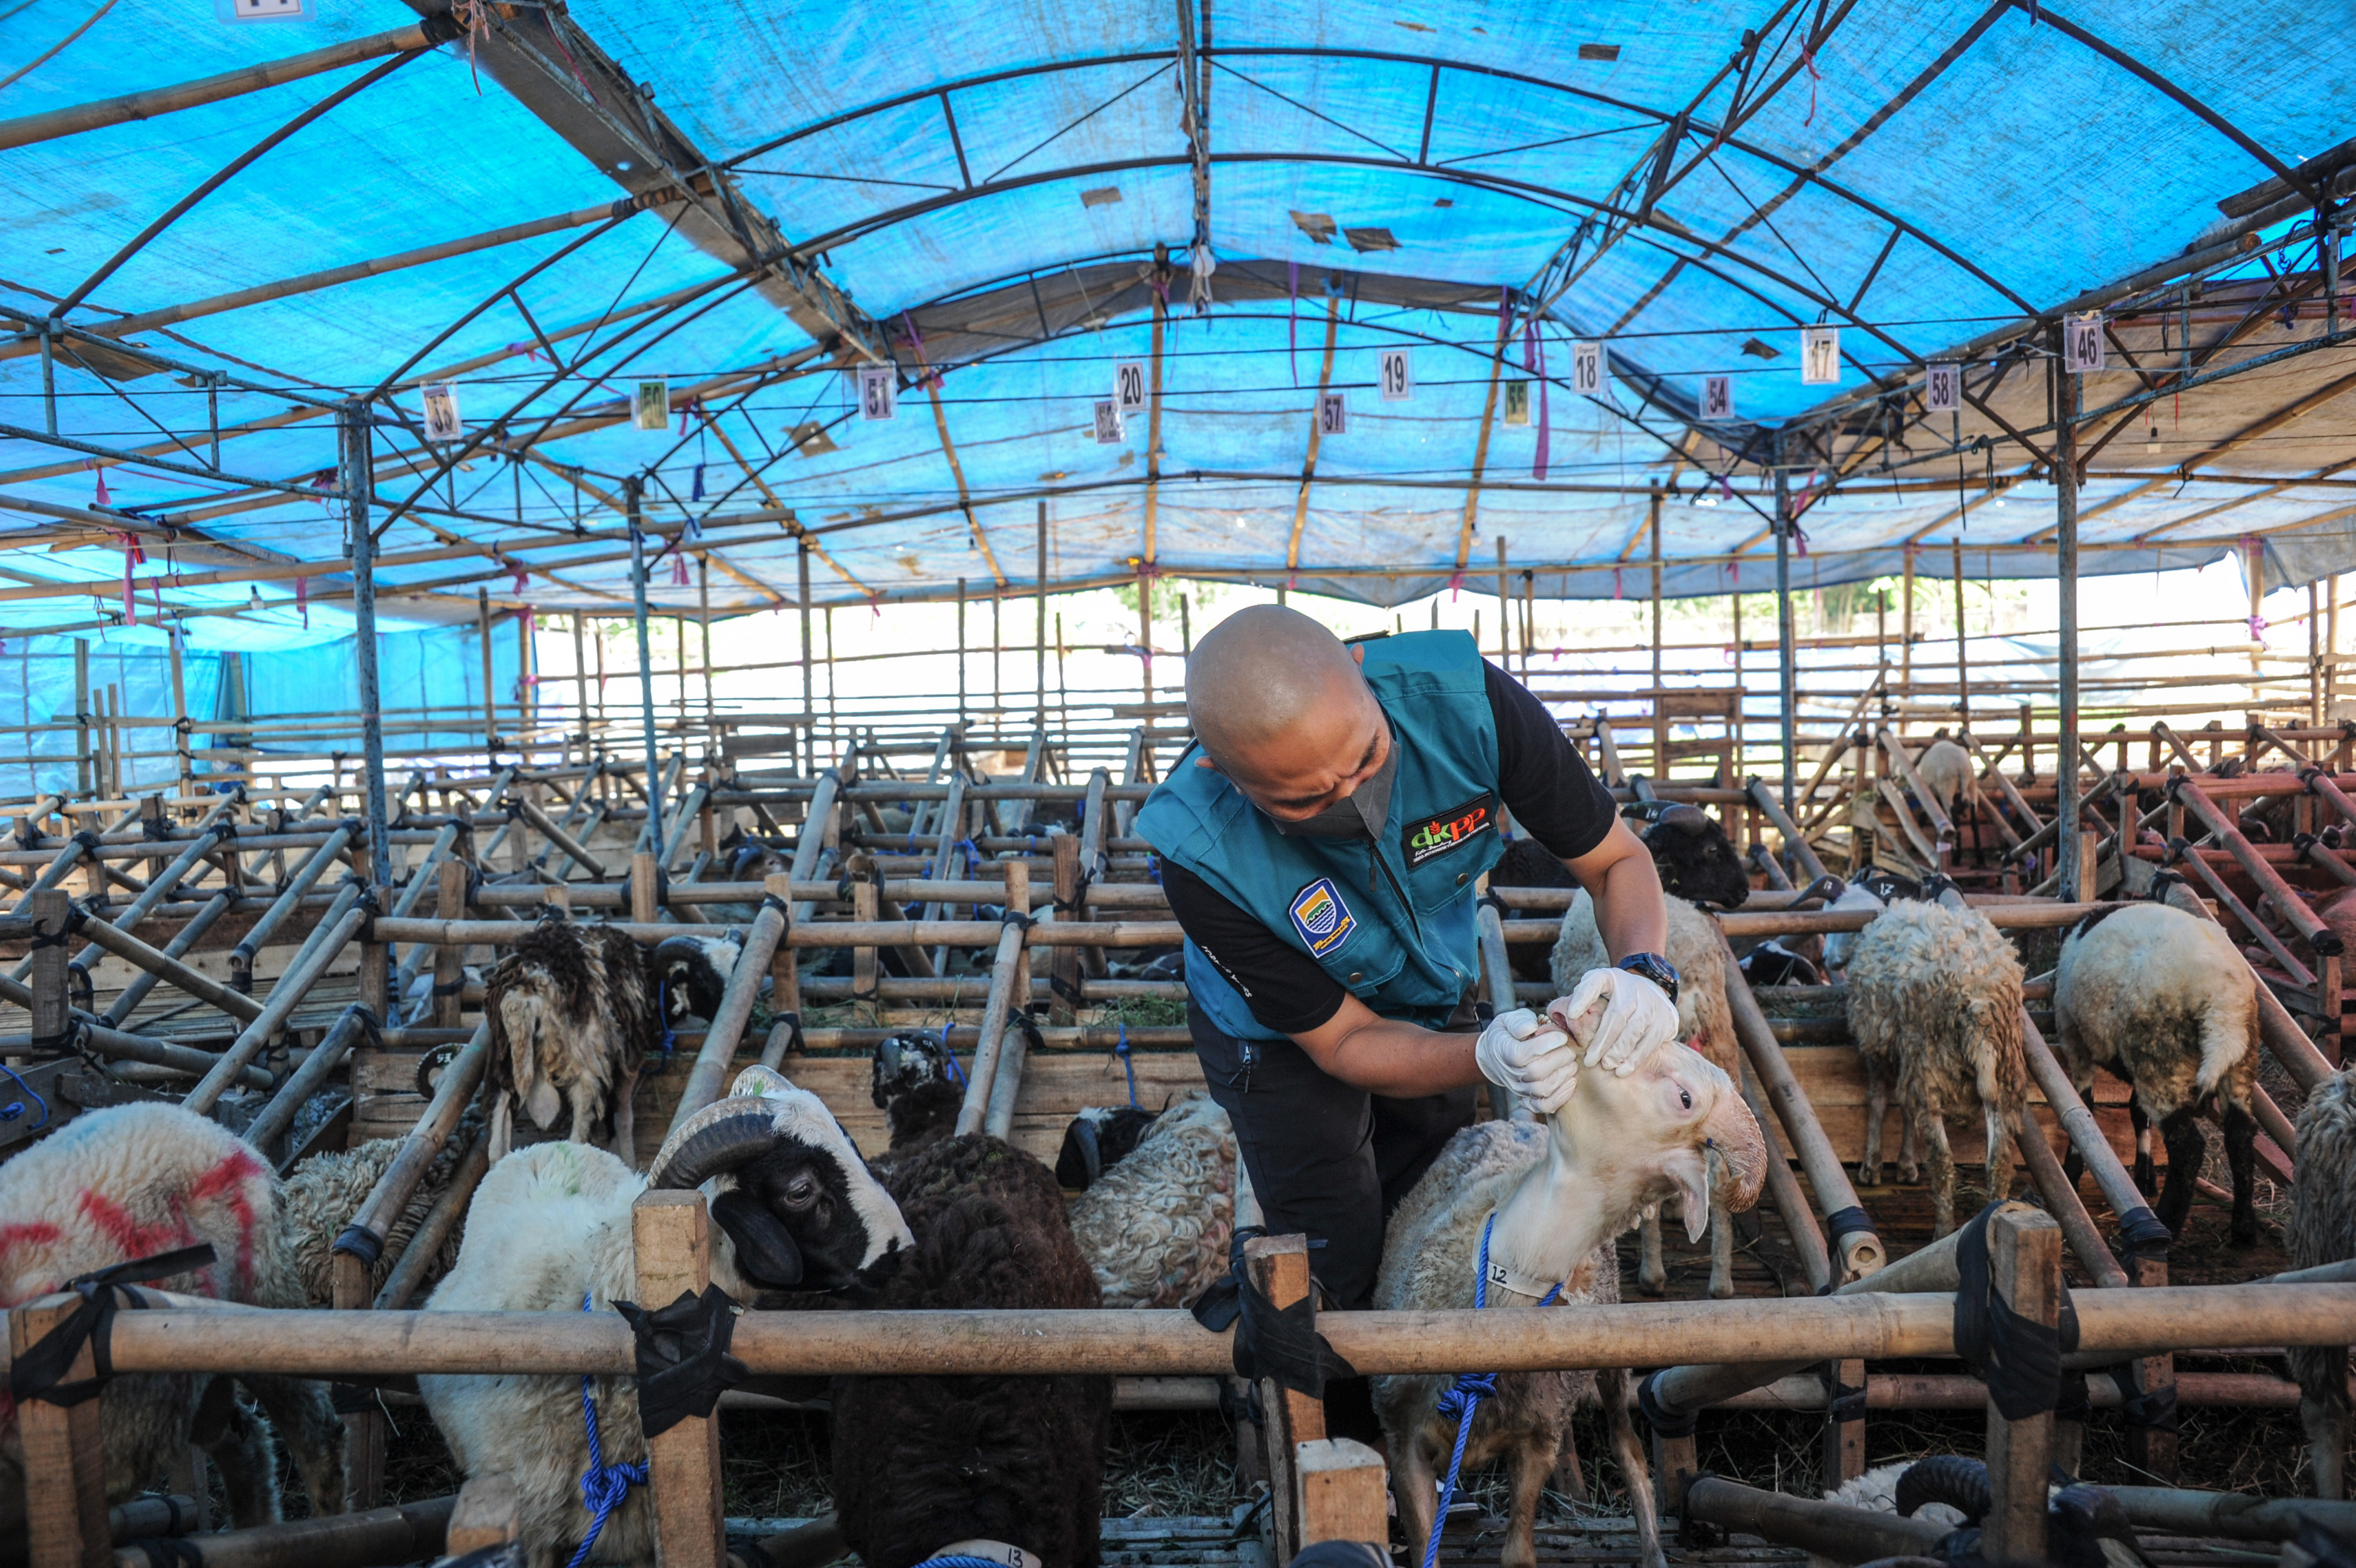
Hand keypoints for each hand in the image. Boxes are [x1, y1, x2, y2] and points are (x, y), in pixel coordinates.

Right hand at [1474, 1008, 1580, 1114]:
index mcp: (1504, 1051)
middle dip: (1559, 1060)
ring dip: (1562, 1077)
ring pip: (1541, 1090)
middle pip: (1535, 1072)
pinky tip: (1571, 1084)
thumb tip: (1531, 1028)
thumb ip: (1519, 1022)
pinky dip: (1559, 1098)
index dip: (1545, 1045)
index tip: (1561, 1036)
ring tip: (1572, 1064)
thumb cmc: (1508, 1033)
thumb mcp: (1508, 1020)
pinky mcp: (1527, 1098)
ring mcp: (1519, 1088)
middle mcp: (1511, 1073)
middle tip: (1571, 1050)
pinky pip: (1543, 1106)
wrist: (1495, 1054)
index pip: (1523, 1054)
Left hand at [1548, 968, 1679, 1074]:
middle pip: (1618, 1014)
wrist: (1649, 989)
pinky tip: (1623, 1068)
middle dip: (1602, 1040)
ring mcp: (1653, 1002)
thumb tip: (1560, 1015)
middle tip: (1590, 1061)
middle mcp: (1633, 986)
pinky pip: (1651, 1040)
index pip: (1595, 982)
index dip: (1582, 997)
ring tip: (1607, 1065)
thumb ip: (1578, 1001)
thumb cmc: (1612, 997)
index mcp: (1610, 977)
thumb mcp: (1594, 991)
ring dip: (1620, 1051)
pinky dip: (1636, 1057)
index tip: (1571, 1015)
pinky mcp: (1666, 1019)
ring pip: (1636, 1028)